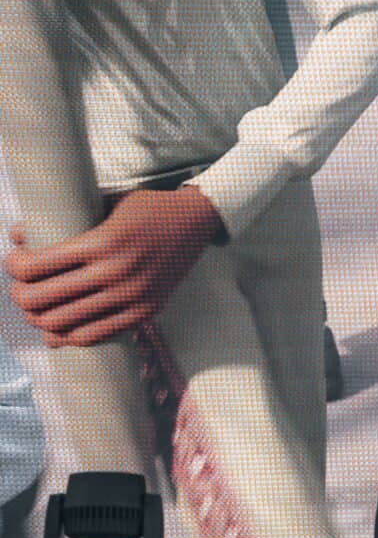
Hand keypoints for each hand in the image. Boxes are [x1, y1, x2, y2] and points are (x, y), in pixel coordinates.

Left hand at [7, 187, 224, 346]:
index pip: (35, 266)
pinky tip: (60, 324)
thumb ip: (66, 217)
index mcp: (102, 241)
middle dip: (19, 294)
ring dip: (38, 318)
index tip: (14, 260)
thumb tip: (17, 234)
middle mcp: (114, 272)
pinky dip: (67, 335)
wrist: (199, 221)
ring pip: (59, 323)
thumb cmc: (149, 208)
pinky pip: (92, 336)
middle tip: (21, 285)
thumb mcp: (108, 201)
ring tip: (39, 307)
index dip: (13, 266)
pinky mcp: (144, 311)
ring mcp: (130, 296)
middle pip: (40, 299)